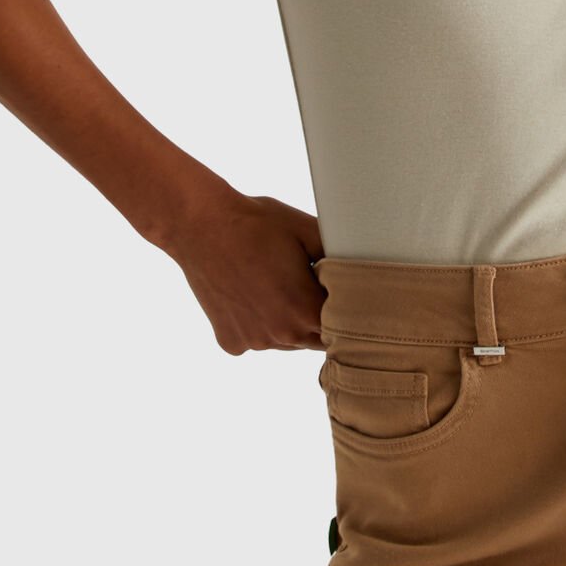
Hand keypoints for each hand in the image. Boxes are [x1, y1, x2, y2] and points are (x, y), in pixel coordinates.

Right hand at [168, 189, 328, 353]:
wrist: (200, 225)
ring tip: (273, 284)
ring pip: (286, 341)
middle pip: (316, 339)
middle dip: (318, 316)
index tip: (336, 290)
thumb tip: (364, 269)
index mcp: (306, 311)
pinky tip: (250, 294)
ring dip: (288, 322)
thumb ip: (341, 256)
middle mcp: (281, 335)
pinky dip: (258, 324)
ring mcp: (254, 342)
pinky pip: (256, 339)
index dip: (344, 309)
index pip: (344, 326)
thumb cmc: (256, 223)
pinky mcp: (231, 342)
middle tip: (304, 283)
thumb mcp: (307, 230)